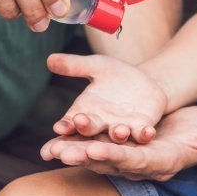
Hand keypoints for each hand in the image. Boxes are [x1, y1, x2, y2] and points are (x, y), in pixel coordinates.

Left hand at [41, 106, 196, 180]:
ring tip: (51, 148)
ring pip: (97, 153)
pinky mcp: (116, 144)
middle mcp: (140, 162)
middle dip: (88, 157)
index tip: (101, 153)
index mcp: (162, 159)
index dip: (121, 158)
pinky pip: (93, 141)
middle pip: (111, 160)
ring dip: (75, 150)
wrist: (186, 121)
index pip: (140, 161)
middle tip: (63, 152)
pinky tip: (55, 134)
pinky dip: (75, 138)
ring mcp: (126, 154)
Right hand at [47, 53, 167, 143]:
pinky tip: (147, 131)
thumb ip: (74, 65)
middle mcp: (100, 124)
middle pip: (90, 131)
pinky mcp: (141, 128)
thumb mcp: (97, 66)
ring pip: (116, 136)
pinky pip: (142, 134)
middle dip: (85, 129)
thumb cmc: (115, 75)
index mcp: (84, 112)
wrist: (144, 82)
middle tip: (80, 123)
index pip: (70, 122)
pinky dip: (144, 134)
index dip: (65, 125)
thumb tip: (49, 59)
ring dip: (117, 134)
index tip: (59, 127)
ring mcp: (121, 128)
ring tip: (119, 130)